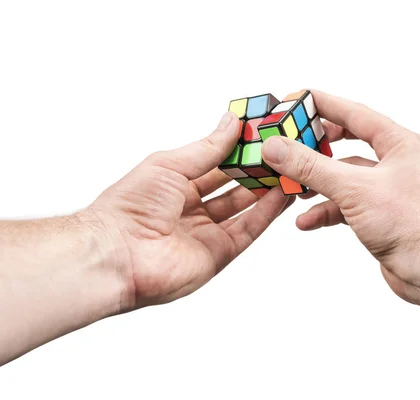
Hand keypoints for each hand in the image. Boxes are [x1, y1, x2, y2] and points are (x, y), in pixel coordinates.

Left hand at [87, 112, 291, 310]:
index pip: (215, 164)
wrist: (117, 254)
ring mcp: (206, 233)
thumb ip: (207, 147)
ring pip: (246, 208)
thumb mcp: (170, 164)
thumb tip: (231, 122)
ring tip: (291, 169)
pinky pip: (249, 229)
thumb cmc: (130, 206)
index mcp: (174, 185)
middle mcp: (191, 209)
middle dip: (257, 169)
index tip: (261, 135)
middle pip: (233, 186)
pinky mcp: (219, 254)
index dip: (237, 150)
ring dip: (268, 190)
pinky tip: (284, 194)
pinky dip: (268, 212)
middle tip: (282, 151)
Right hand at [261, 91, 419, 304]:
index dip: (325, 104)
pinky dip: (325, 210)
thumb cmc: (411, 225)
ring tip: (291, 186)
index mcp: (399, 144)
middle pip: (347, 145)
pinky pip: (345, 204)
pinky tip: (305, 220)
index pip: (355, 114)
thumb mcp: (353, 189)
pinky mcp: (378, 214)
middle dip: (317, 147)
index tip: (299, 98)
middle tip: (291, 141)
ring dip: (317, 183)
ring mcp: (386, 189)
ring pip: (343, 177)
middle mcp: (395, 162)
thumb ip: (312, 167)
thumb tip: (277, 147)